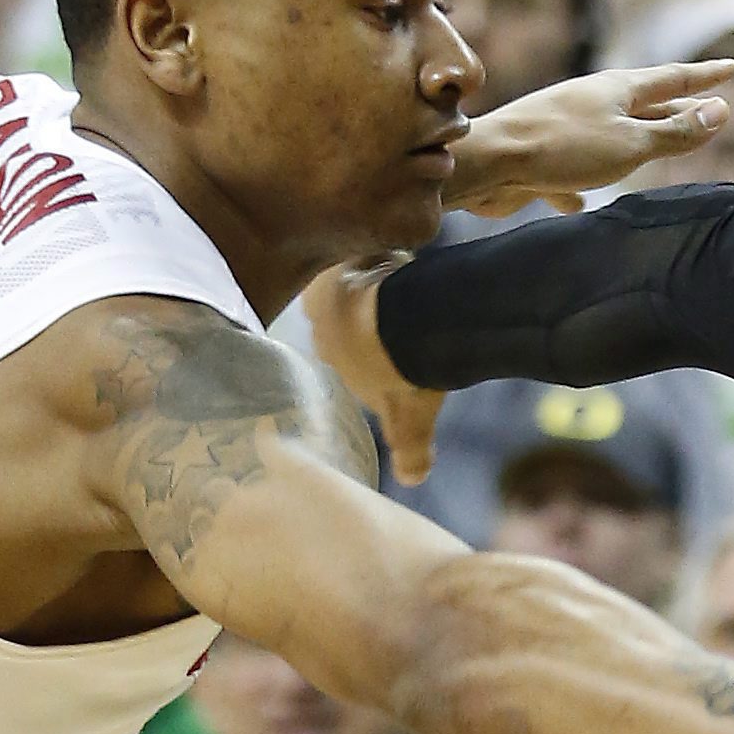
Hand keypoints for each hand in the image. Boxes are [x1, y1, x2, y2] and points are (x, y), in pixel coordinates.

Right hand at [302, 259, 443, 481]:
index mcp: (330, 356)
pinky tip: (404, 259)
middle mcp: (320, 324)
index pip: (340, 352)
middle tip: (401, 315)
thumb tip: (413, 480)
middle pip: (342, 316)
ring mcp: (332, 287)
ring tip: (405, 285)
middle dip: (365, 315)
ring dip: (372, 284)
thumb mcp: (409, 422)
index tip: (389, 349)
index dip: (365, 350)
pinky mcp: (349, 254)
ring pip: (350, 283)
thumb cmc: (407, 378)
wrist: (412, 328)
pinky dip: (379, 256)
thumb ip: (410, 450)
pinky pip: (362, 253)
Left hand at [446, 60, 733, 216]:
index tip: (730, 68)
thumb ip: (675, 131)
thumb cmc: (564, 148)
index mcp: (618, 89)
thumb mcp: (631, 143)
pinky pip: (574, 169)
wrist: (491, 161)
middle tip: (705, 102)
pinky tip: (579, 203)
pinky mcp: (545, 157)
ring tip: (654, 147)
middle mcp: (593, 100)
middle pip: (645, 102)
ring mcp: (567, 125)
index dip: (704, 77)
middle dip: (677, 105)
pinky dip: (584, 183)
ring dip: (638, 138)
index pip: (672, 78)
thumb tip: (721, 111)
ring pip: (613, 131)